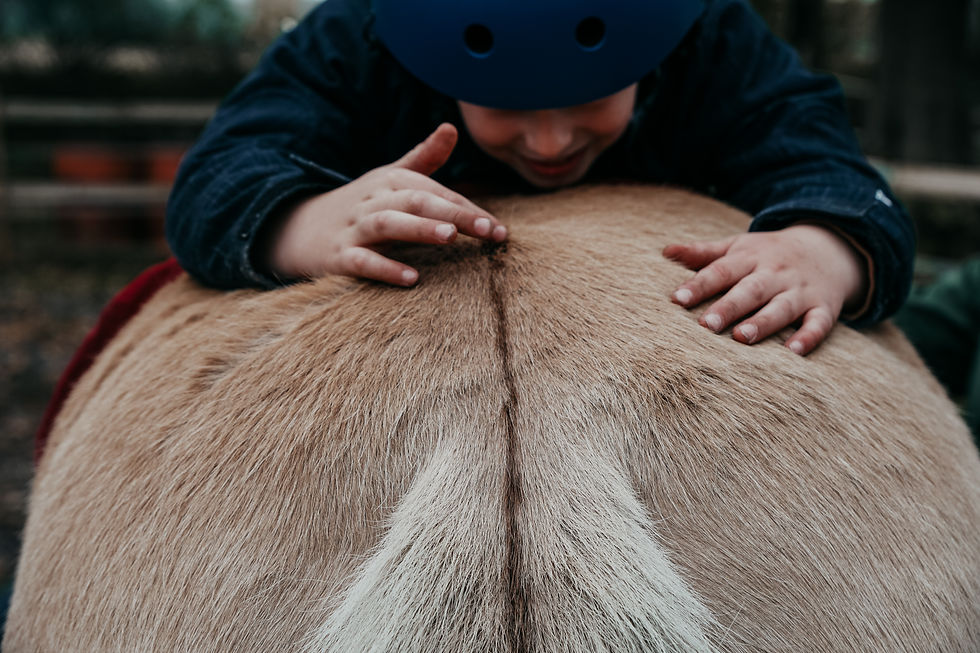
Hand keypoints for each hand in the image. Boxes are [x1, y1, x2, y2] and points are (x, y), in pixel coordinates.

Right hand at [265, 123, 506, 285]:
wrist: (297, 230)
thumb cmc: (359, 206)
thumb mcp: (388, 179)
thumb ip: (423, 158)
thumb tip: (452, 127)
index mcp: (389, 181)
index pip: (434, 192)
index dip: (468, 208)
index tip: (499, 227)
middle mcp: (373, 200)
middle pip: (416, 201)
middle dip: (454, 214)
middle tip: (489, 230)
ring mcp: (353, 227)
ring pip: (388, 224)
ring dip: (420, 229)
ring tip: (451, 237)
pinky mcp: (338, 256)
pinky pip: (361, 261)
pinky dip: (385, 269)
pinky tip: (411, 278)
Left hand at [663, 224, 867, 354]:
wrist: (829, 248)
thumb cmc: (769, 253)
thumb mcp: (738, 246)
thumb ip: (703, 253)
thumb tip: (665, 251)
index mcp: (750, 258)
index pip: (721, 270)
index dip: (699, 284)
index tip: (677, 299)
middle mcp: (775, 273)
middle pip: (750, 290)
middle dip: (728, 307)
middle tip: (706, 325)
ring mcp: (800, 291)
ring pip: (782, 307)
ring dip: (763, 322)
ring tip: (741, 337)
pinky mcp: (824, 308)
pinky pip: (818, 323)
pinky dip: (808, 337)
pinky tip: (793, 353)